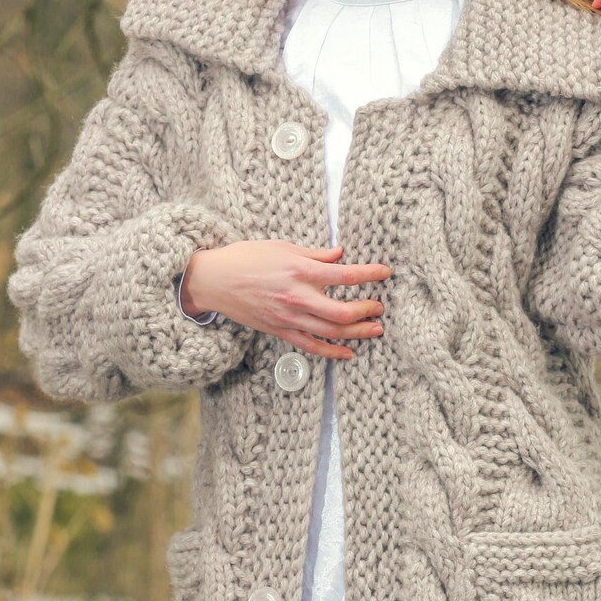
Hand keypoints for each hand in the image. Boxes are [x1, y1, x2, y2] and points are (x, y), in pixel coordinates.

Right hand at [180, 239, 389, 359]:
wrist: (214, 280)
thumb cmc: (246, 257)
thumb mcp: (282, 247)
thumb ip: (314, 253)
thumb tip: (340, 254)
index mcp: (300, 270)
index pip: (345, 275)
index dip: (370, 274)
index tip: (386, 272)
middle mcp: (297, 297)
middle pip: (343, 312)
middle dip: (366, 310)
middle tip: (380, 307)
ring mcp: (289, 317)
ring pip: (331, 332)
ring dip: (357, 333)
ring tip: (375, 330)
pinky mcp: (280, 331)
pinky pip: (310, 346)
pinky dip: (331, 352)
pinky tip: (347, 352)